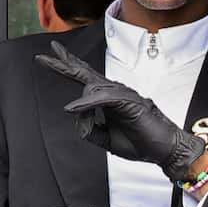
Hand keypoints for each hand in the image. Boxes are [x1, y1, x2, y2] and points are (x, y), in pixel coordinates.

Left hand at [39, 41, 206, 181]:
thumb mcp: (106, 140)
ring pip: (91, 91)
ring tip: (79, 117)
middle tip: (43, 56)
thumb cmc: (140, 143)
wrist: (164, 151)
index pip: (84, 79)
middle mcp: (114, 92)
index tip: (48, 57)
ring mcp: (122, 95)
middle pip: (85, 74)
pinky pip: (102, 98)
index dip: (66, 67)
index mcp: (108, 99)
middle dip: (63, 64)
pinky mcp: (129, 101)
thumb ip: (90, 130)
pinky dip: (86, 104)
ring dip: (81, 107)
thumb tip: (77, 119)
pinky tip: (73, 110)